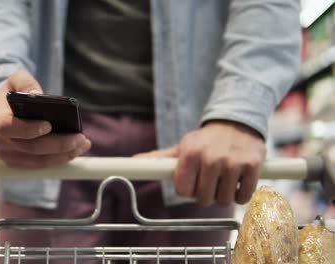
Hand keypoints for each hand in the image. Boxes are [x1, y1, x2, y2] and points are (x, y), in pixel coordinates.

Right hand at [0, 70, 90, 168]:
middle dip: (57, 144)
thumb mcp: (17, 79)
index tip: (49, 125)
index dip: (28, 129)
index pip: (8, 127)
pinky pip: (40, 165)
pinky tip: (75, 150)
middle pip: (29, 147)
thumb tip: (37, 94)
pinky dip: (59, 159)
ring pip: (37, 160)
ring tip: (82, 144)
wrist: (5, 108)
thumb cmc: (14, 92)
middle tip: (79, 138)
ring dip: (63, 154)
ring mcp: (5, 154)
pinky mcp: (16, 163)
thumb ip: (26, 82)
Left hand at [134, 120, 265, 206]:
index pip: (183, 190)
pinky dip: (241, 194)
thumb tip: (135, 160)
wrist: (237, 123)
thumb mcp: (182, 146)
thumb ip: (160, 158)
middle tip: (210, 180)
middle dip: (205, 193)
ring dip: (223, 195)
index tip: (192, 182)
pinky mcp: (252, 166)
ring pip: (223, 200)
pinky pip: (244, 197)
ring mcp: (233, 163)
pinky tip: (237, 181)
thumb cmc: (205, 140)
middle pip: (203, 199)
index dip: (188, 189)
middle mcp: (210, 158)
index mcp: (190, 154)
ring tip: (223, 179)